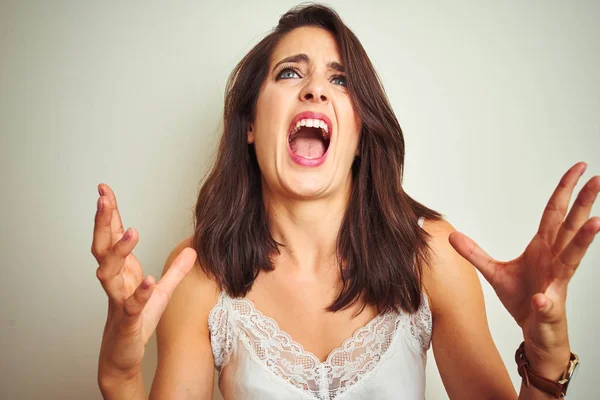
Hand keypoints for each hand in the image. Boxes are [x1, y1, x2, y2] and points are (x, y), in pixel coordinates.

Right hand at [92, 184, 196, 377]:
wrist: (123, 356)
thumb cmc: (137, 321)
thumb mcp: (161, 292)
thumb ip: (177, 270)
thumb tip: (193, 250)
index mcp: (123, 272)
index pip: (112, 237)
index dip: (109, 214)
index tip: (104, 190)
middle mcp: (115, 282)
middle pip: (102, 248)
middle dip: (102, 223)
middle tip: (103, 199)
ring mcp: (118, 301)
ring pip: (108, 273)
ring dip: (119, 251)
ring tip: (133, 230)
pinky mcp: (126, 321)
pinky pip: (130, 305)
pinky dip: (139, 293)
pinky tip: (149, 279)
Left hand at [449, 162, 598, 358]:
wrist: (534, 331)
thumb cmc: (522, 299)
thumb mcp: (492, 271)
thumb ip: (474, 253)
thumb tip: (453, 235)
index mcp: (543, 246)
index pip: (554, 213)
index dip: (564, 191)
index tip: (578, 169)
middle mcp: (555, 259)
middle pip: (570, 225)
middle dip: (583, 202)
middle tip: (596, 179)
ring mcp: (557, 281)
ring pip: (573, 257)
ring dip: (583, 240)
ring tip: (595, 222)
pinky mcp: (551, 306)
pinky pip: (548, 302)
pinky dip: (545, 301)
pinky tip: (542, 298)